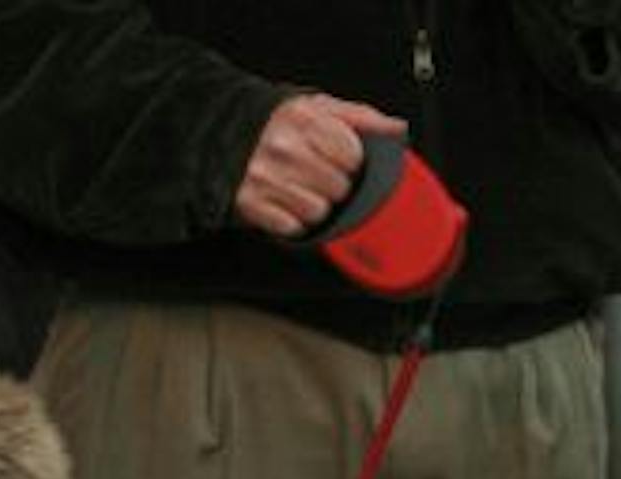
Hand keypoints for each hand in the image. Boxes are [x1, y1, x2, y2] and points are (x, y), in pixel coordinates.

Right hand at [234, 93, 407, 238]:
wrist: (223, 134)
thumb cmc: (279, 124)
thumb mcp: (319, 107)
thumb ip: (360, 118)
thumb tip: (397, 130)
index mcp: (305, 118)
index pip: (353, 157)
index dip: (352, 163)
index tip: (340, 160)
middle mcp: (284, 146)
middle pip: (338, 188)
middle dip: (335, 187)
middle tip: (318, 177)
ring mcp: (264, 177)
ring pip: (318, 212)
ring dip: (316, 208)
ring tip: (302, 192)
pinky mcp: (249, 204)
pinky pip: (292, 228)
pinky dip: (293, 222)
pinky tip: (286, 205)